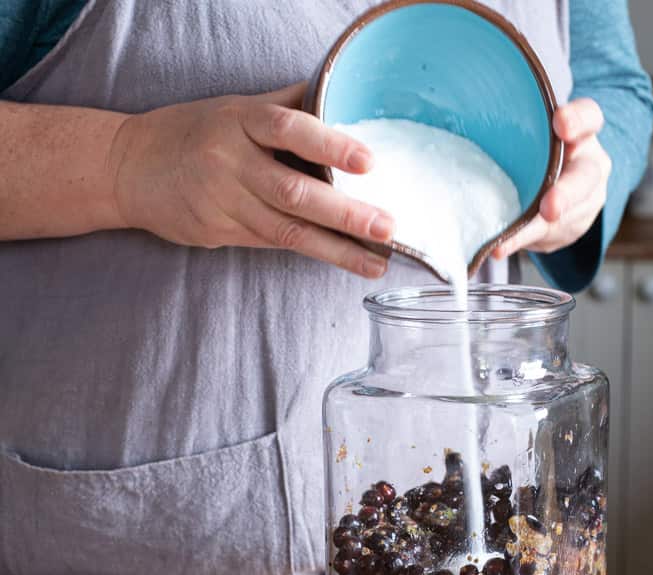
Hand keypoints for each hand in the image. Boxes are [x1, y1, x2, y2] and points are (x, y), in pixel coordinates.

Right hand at [110, 83, 393, 277]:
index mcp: (239, 121)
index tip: (369, 162)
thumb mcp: (234, 108)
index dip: (330, 143)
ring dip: (336, 249)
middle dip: (345, 214)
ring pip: (286, 231)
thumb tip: (340, 98)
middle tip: (388, 229)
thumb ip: (285, 107)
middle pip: (294, 192)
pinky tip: (344, 260)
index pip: (288, 128)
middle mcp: (231, 162)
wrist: (128, 167)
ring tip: (376, 262)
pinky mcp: (218, 232)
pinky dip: (310, 253)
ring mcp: (223, 202)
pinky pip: (271, 244)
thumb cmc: (194, 132)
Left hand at [493, 98, 610, 259]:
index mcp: (582, 134)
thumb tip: (456, 112)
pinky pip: (546, 237)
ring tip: (506, 242)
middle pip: (585, 178)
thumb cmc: (540, 152)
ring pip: (565, 216)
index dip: (577, 120)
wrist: (565, 189)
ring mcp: (583, 202)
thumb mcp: (534, 132)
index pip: (589, 118)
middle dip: (566, 194)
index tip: (559, 122)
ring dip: (535, 230)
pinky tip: (498, 248)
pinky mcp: (567, 228)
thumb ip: (515, 123)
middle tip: (550, 207)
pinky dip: (520, 243)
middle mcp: (589, 167)